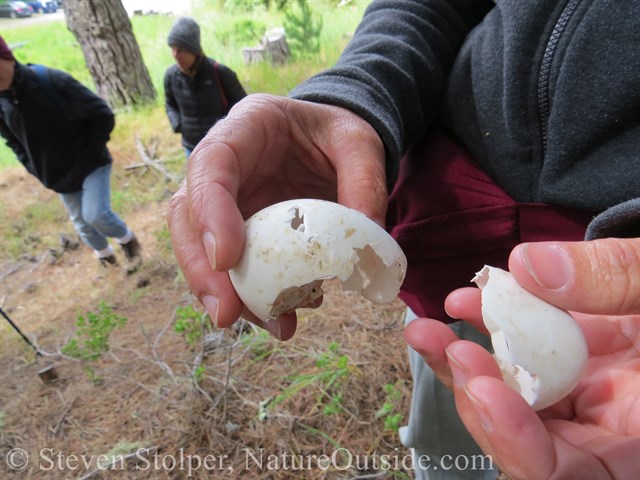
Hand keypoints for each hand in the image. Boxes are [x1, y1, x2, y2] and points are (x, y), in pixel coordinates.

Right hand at [167, 94, 386, 339]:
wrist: (333, 145)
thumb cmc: (338, 134)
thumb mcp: (360, 142)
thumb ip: (365, 182)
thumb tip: (366, 248)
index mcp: (246, 127)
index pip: (210, 164)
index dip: (210, 211)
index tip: (227, 258)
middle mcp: (224, 167)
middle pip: (187, 215)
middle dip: (202, 270)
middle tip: (227, 313)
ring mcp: (227, 202)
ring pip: (204, 251)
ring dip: (230, 295)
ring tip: (276, 326)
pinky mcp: (240, 233)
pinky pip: (236, 269)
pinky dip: (257, 298)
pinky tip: (287, 314)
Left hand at [404, 238, 639, 478]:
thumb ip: (618, 278)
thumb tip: (526, 265)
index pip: (575, 476)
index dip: (521, 447)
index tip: (486, 393)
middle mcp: (610, 431)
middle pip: (527, 445)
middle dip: (479, 403)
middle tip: (451, 350)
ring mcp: (586, 398)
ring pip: (512, 402)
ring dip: (463, 369)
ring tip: (429, 330)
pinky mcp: (570, 366)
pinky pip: (517, 360)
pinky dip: (486, 335)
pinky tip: (466, 302)